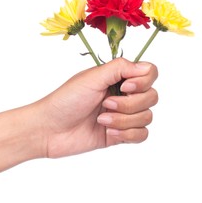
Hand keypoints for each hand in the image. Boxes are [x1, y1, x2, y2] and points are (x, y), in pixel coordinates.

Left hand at [38, 58, 157, 157]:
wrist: (50, 129)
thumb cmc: (65, 100)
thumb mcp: (92, 78)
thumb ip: (120, 68)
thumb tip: (145, 67)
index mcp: (116, 78)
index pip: (149, 73)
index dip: (143, 81)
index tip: (124, 87)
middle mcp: (122, 95)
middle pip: (151, 97)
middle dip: (129, 104)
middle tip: (105, 105)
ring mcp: (122, 115)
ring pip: (146, 117)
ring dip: (124, 120)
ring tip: (101, 120)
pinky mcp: (120, 135)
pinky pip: (141, 135)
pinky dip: (127, 134)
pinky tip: (108, 132)